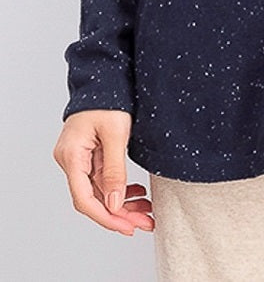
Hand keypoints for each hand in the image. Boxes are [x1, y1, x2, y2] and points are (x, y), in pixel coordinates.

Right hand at [53, 109, 154, 235]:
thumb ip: (115, 170)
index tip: (128, 228)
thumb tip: (115, 204)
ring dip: (124, 204)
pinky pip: (104, 180)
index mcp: (72, 157)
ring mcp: (80, 160)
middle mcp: (72, 161)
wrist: (105, 80)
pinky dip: (121, 189)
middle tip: (146, 222)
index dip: (107, 217)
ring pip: (101, 192)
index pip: (85, 199)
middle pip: (94, 199)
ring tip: (147, 210)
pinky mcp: (90, 157)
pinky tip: (138, 194)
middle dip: (121, 214)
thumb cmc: (109, 100)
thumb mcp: (116, 135)